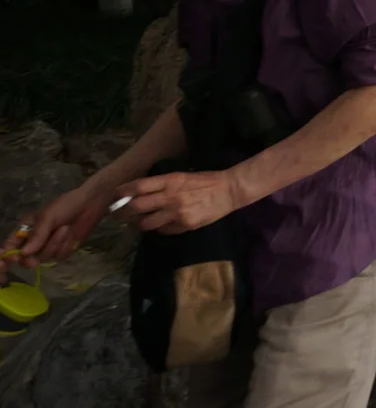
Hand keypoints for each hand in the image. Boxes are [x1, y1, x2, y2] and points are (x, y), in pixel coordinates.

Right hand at [12, 182, 109, 273]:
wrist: (91, 204)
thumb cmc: (65, 205)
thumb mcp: (48, 217)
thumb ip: (37, 235)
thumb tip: (24, 254)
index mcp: (25, 230)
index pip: (11, 246)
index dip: (9, 255)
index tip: (14, 259)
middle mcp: (34, 241)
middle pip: (26, 258)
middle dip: (32, 258)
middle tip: (35, 259)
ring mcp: (49, 247)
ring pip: (44, 258)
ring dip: (54, 244)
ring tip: (64, 228)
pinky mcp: (63, 250)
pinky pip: (59, 256)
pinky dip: (65, 246)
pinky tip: (71, 234)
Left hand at [120, 170, 246, 235]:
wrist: (229, 190)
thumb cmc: (205, 180)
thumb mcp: (182, 176)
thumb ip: (161, 184)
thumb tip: (137, 193)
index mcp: (170, 180)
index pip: (138, 187)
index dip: (122, 192)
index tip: (114, 196)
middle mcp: (170, 197)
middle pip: (136, 206)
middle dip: (122, 211)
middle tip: (116, 214)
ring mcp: (177, 213)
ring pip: (145, 223)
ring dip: (138, 224)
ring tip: (137, 222)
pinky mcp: (184, 225)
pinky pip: (163, 230)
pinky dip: (158, 228)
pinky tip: (161, 224)